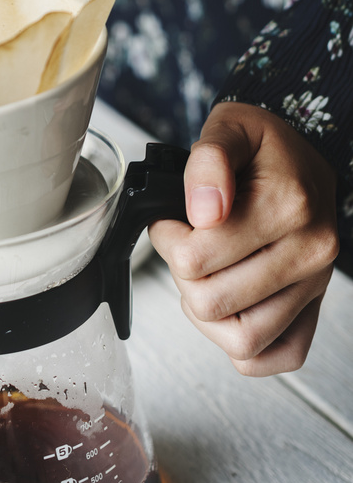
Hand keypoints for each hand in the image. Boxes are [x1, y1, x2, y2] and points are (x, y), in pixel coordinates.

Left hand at [149, 102, 338, 375]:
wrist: (303, 157)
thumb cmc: (264, 146)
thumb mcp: (230, 126)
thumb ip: (209, 160)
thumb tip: (204, 211)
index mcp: (288, 205)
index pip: (196, 258)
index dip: (167, 238)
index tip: (172, 221)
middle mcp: (310, 251)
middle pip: (212, 302)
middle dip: (183, 274)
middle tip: (187, 244)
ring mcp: (314, 285)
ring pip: (242, 339)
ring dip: (208, 311)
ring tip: (207, 273)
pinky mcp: (313, 309)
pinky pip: (277, 356)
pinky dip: (243, 343)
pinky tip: (229, 305)